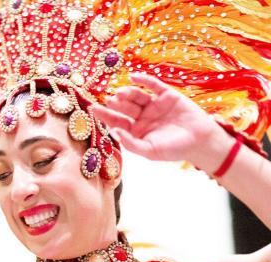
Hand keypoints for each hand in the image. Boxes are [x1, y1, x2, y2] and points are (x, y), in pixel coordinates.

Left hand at [91, 73, 232, 171]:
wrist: (200, 142)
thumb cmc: (174, 150)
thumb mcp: (150, 151)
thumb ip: (131, 143)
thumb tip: (114, 132)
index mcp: (135, 130)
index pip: (116, 121)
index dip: (105, 114)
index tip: (92, 108)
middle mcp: (142, 117)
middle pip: (124, 107)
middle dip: (116, 103)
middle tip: (109, 99)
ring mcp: (154, 105)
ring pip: (136, 96)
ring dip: (128, 93)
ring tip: (120, 93)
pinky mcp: (167, 95)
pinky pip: (153, 85)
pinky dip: (144, 81)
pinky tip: (133, 78)